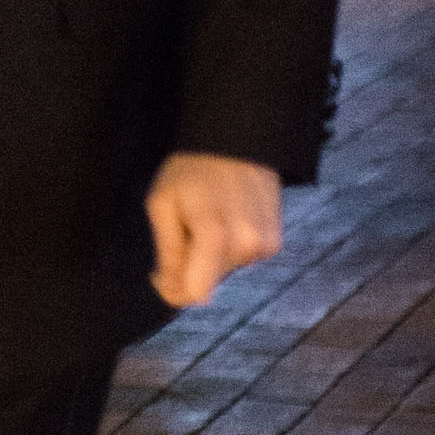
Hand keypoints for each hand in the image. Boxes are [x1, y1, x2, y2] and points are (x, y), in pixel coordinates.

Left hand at [145, 150, 281, 307]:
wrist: (237, 141)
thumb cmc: (191, 170)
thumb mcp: (162, 204)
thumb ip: (168, 252)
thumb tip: (172, 292)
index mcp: (215, 234)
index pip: (195, 292)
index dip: (173, 289)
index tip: (159, 272)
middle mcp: (246, 244)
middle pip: (208, 282)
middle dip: (190, 265)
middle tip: (183, 228)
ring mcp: (264, 245)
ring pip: (225, 271)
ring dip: (210, 255)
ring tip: (207, 218)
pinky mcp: (274, 243)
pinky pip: (242, 260)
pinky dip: (229, 248)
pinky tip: (226, 219)